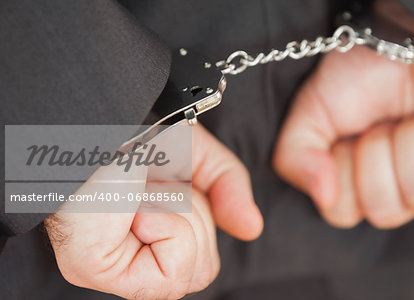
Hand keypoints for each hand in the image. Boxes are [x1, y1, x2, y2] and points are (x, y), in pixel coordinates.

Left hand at [45, 124, 262, 298]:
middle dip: (196, 216)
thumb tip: (251, 227)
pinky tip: (136, 207)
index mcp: (154, 233)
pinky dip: (168, 228)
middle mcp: (134, 254)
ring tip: (142, 193)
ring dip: (181, 218)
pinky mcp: (95, 268)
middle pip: (205, 269)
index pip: (203, 259)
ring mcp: (114, 266)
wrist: (101, 115)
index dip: (203, 218)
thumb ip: (229, 187)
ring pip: (195, 273)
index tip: (175, 185)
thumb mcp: (198, 155)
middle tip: (157, 187)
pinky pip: (170, 275)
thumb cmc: (137, 130)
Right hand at [273, 45, 413, 228]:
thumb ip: (296, 159)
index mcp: (356, 183)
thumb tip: (322, 196)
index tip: (347, 138)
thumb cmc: (352, 78)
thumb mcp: (308, 116)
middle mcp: (395, 188)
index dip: (342, 174)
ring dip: (408, 145)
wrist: (393, 40)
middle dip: (376, 156)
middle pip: (385, 211)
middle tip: (379, 125)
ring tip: (409, 120)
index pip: (343, 213)